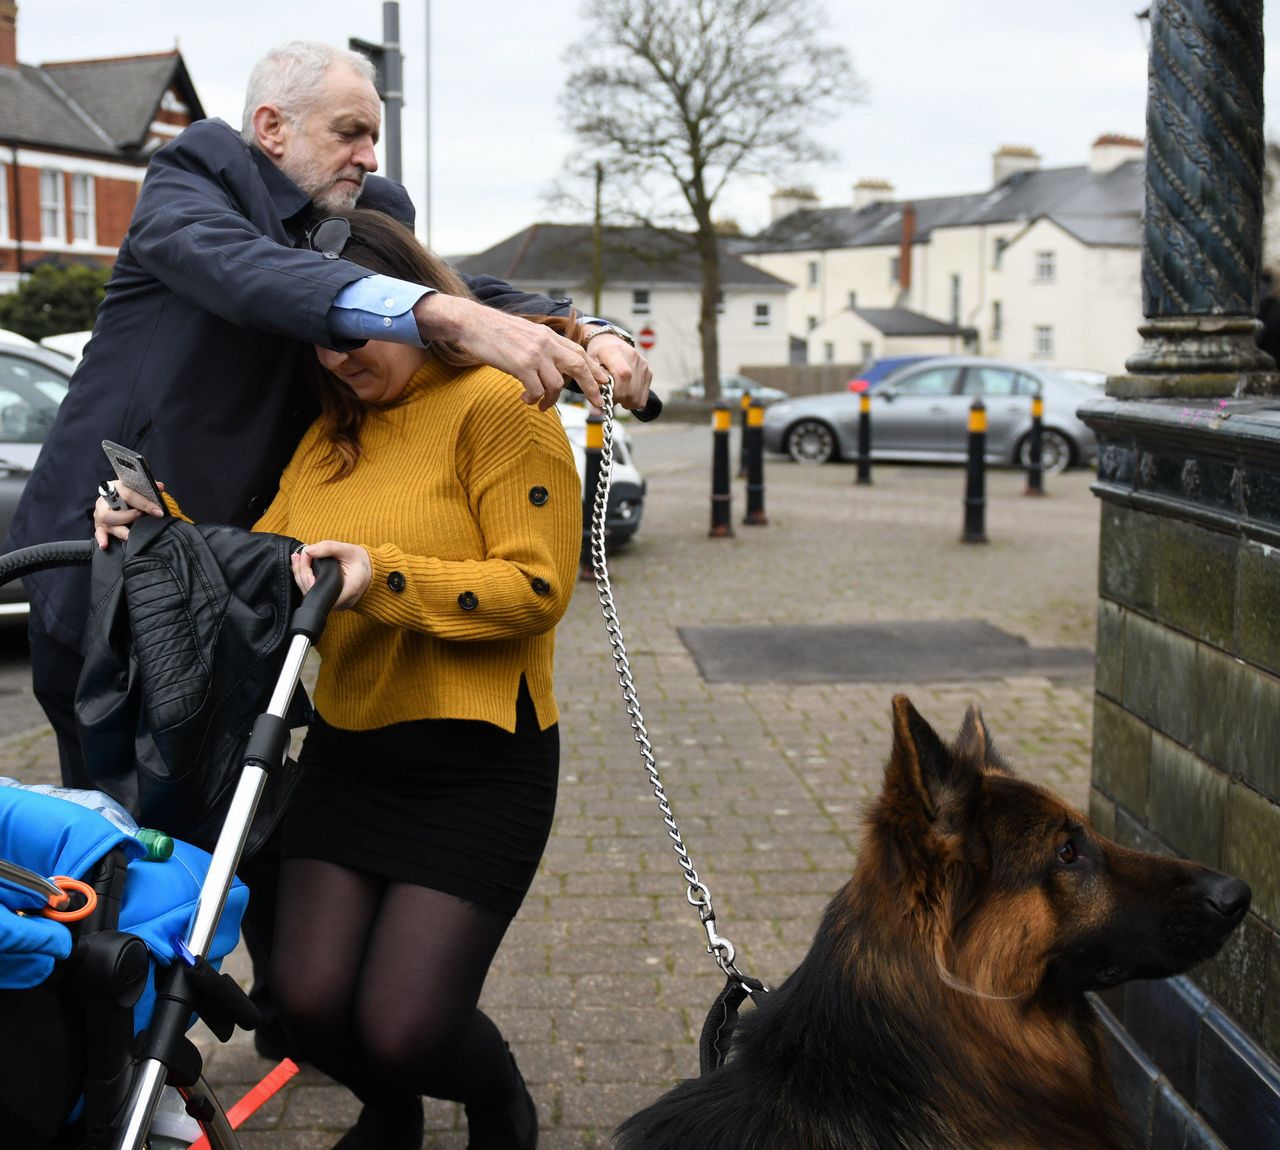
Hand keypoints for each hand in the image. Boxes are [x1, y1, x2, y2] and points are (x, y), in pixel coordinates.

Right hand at [93, 481, 163, 548]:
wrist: (113, 496)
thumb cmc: (128, 493)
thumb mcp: (137, 488)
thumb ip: (148, 488)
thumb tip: (160, 487)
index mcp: (115, 489)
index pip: (129, 496)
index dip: (145, 504)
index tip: (158, 512)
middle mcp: (104, 502)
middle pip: (112, 511)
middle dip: (129, 517)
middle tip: (142, 518)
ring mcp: (100, 514)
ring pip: (108, 524)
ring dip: (120, 531)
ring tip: (130, 535)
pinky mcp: (99, 525)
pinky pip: (98, 533)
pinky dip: (102, 539)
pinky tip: (105, 545)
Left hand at [291, 540, 370, 608]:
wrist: (374, 573)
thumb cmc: (364, 563)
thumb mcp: (349, 551)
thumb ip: (329, 548)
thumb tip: (308, 550)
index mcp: (346, 591)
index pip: (318, 588)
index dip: (306, 573)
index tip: (305, 556)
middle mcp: (339, 602)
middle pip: (310, 591)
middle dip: (301, 571)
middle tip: (299, 555)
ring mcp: (334, 604)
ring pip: (310, 593)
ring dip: (301, 574)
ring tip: (298, 558)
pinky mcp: (330, 601)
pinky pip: (314, 592)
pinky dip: (306, 579)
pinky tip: (303, 567)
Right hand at [414, 294, 607, 409]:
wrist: (472, 323)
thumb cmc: (495, 331)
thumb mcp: (526, 334)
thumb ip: (542, 347)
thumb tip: (553, 366)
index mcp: (549, 336)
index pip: (580, 352)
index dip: (594, 369)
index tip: (603, 382)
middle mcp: (546, 343)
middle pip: (579, 367)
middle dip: (591, 388)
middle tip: (598, 404)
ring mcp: (534, 354)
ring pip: (557, 384)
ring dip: (551, 400)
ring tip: (541, 405)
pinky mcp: (521, 365)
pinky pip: (536, 390)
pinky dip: (533, 399)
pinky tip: (525, 399)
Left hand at [586, 334, 652, 411]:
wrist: (610, 343)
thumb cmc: (597, 354)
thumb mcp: (589, 363)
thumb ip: (593, 378)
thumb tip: (599, 398)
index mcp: (614, 351)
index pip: (623, 375)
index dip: (615, 391)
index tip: (606, 395)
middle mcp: (633, 356)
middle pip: (630, 390)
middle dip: (617, 399)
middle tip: (609, 396)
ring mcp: (643, 365)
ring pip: (637, 397)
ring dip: (625, 401)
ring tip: (616, 394)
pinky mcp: (648, 372)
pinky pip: (642, 397)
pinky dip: (633, 401)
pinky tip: (624, 393)